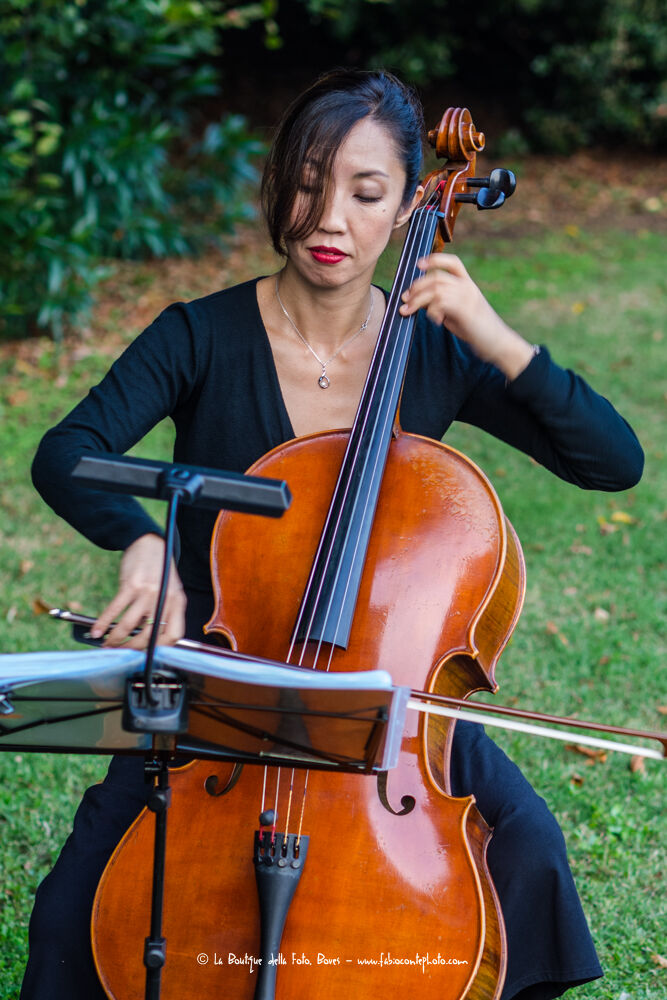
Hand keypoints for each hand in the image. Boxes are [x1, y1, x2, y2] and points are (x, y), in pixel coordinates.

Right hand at [90, 534, 185, 648]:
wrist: (150, 543)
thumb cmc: (159, 571)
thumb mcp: (171, 590)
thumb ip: (165, 612)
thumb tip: (148, 640)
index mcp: (178, 602)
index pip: (175, 634)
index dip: (162, 648)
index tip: (148, 654)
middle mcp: (165, 598)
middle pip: (150, 634)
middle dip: (133, 649)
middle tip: (122, 653)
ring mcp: (148, 591)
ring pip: (130, 625)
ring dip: (116, 639)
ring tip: (108, 644)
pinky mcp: (131, 584)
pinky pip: (115, 610)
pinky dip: (104, 623)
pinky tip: (97, 631)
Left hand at [399, 253, 535, 380]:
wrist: (498, 343)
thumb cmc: (476, 330)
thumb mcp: (455, 313)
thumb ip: (439, 304)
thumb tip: (415, 301)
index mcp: (468, 284)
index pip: (452, 263)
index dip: (435, 259)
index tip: (418, 264)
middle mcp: (468, 287)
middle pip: (436, 277)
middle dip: (416, 287)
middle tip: (405, 299)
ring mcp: (468, 297)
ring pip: (436, 289)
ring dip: (417, 300)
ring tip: (408, 310)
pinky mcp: (466, 311)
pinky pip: (441, 302)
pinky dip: (432, 311)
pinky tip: (436, 321)